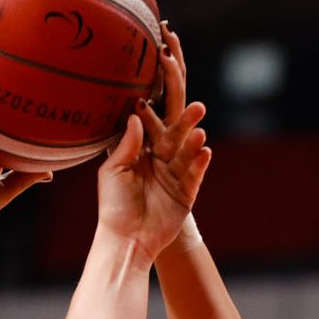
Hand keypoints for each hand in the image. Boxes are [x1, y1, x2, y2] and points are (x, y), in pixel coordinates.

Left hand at [95, 28, 210, 253]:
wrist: (125, 241)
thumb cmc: (113, 206)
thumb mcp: (113, 172)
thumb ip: (125, 145)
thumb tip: (135, 114)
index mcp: (140, 149)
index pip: (151, 119)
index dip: (154, 100)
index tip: (157, 77)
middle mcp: (160, 157)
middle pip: (174, 130)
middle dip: (183, 115)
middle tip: (194, 102)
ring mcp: (175, 174)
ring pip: (187, 150)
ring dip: (193, 136)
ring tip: (198, 124)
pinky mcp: (187, 192)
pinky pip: (195, 173)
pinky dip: (199, 162)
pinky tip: (205, 150)